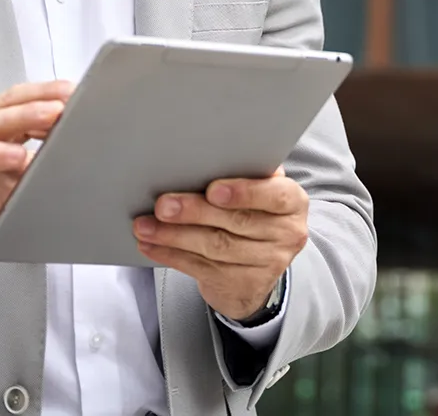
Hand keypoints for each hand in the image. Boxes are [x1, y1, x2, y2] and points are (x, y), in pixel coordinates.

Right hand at [0, 80, 74, 266]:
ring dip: (26, 115)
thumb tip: (71, 156)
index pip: (20, 99)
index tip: (78, 92)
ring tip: (53, 114)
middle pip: (9, 102)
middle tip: (71, 95)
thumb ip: (36, 164)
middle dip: (43, 95)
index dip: (49, 92)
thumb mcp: (11, 180)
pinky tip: (18, 157)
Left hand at [132, 167, 307, 320]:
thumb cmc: (254, 208)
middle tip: (163, 205)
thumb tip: (207, 153)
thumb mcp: (260, 188)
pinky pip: (201, 267)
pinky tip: (151, 245)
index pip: (274, 196)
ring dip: (174, 235)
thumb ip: (245, 172)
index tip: (212, 190)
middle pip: (236, 222)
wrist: (261, 263)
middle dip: (194, 212)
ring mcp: (266, 264)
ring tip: (145, 225)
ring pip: (215, 247)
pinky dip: (171, 255)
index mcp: (292, 202)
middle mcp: (286, 234)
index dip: (243, 192)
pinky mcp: (242, 285)